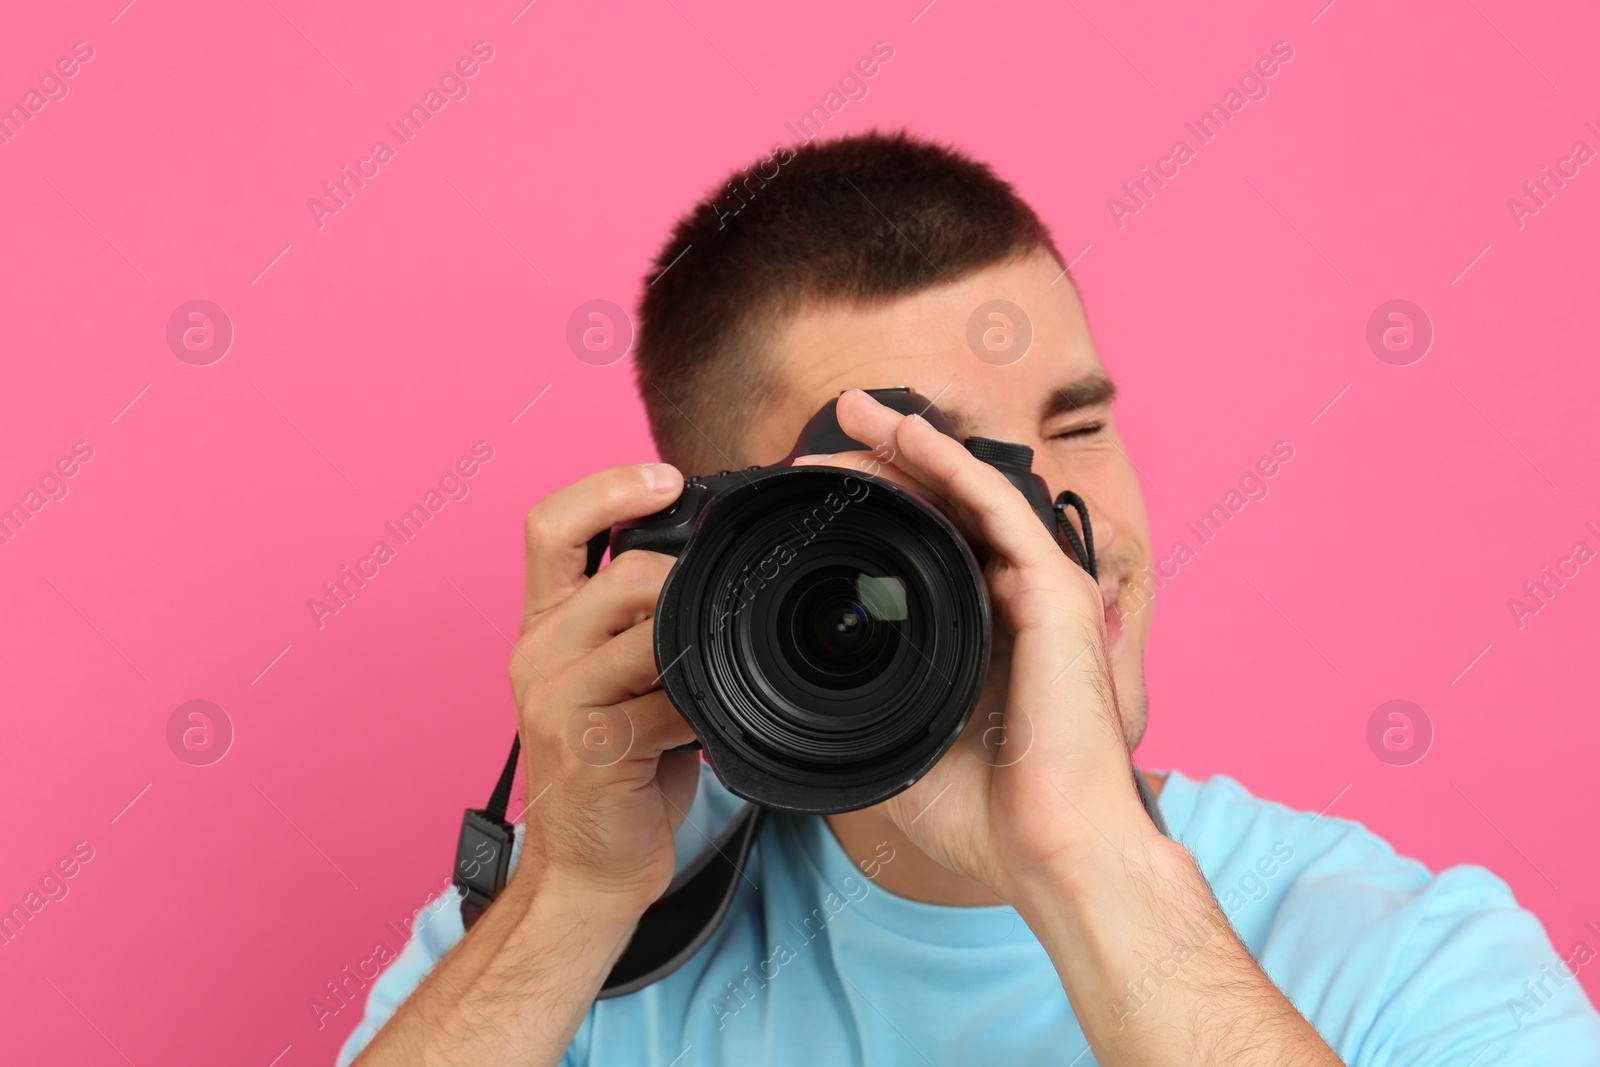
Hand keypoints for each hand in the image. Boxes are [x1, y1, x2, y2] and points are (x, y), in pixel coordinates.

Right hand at [508, 463, 700, 910]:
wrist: (585, 869)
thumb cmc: (616, 770)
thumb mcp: (617, 680)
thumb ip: (641, 623)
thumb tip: (710, 569)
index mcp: (544, 626)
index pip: (552, 527)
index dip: (609, 488)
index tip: (668, 478)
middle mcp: (539, 653)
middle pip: (624, 574)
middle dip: (689, 587)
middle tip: (720, 620)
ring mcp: (557, 700)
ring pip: (652, 633)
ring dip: (700, 652)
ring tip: (708, 681)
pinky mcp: (590, 748)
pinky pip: (671, 703)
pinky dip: (704, 713)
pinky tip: (705, 732)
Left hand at [795, 390, 1161, 901]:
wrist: (1049, 852)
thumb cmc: (987, 816)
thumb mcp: (897, 750)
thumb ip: (860, 713)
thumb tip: (796, 702)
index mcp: (977, 635)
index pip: (920, 550)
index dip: (868, 515)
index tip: (806, 502)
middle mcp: (1009, 603)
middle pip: (939, 509)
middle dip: (878, 467)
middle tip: (816, 446)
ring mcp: (1036, 592)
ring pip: (965, 493)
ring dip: (907, 447)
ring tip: (853, 415)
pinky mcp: (1054, 591)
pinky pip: (998, 505)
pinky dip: (950, 463)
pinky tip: (907, 434)